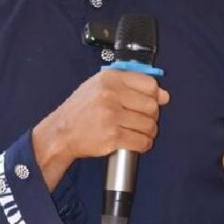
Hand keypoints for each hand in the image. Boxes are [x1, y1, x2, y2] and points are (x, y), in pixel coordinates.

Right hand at [36, 69, 170, 182]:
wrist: (61, 133)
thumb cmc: (80, 111)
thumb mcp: (99, 87)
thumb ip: (130, 85)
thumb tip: (162, 95)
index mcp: (109, 79)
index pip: (149, 84)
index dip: (155, 96)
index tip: (154, 101)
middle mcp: (110, 95)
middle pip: (151, 106)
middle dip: (152, 116)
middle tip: (144, 120)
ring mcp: (111, 116)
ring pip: (148, 125)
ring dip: (149, 132)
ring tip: (139, 132)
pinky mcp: (112, 137)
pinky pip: (141, 141)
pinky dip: (144, 144)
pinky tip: (137, 143)